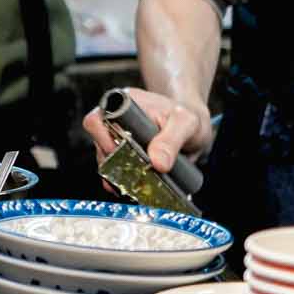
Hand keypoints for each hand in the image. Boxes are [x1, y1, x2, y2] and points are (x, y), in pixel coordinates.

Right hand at [81, 89, 213, 171]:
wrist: (196, 130)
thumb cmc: (190, 119)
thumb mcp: (186, 125)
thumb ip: (171, 141)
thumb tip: (157, 164)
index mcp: (125, 105)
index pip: (96, 120)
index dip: (102, 139)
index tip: (122, 154)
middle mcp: (116, 122)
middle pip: (99, 145)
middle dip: (115, 163)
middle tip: (136, 174)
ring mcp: (118, 140)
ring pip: (106, 161)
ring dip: (120, 175)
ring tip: (140, 184)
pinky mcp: (124, 156)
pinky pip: (115, 171)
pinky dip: (123, 182)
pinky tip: (136, 188)